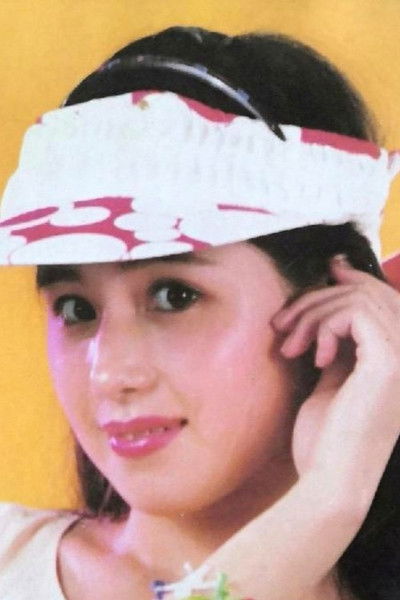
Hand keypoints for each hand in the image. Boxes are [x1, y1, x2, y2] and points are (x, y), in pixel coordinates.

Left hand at [273, 255, 399, 501]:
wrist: (329, 480)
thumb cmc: (326, 439)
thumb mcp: (331, 379)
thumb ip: (337, 343)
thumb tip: (329, 308)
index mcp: (395, 359)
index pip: (382, 300)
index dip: (354, 279)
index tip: (326, 270)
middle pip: (366, 293)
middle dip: (317, 297)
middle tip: (282, 323)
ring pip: (357, 298)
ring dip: (312, 313)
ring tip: (289, 345)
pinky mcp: (389, 362)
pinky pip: (355, 312)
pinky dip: (325, 325)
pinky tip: (313, 356)